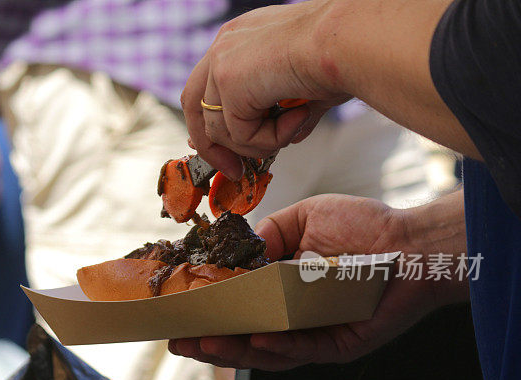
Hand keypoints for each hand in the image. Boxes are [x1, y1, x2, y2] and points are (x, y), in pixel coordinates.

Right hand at [168, 193, 467, 369]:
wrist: (413, 241)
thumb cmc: (364, 228)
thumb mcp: (303, 219)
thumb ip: (268, 234)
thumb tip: (234, 252)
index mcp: (280, 294)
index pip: (237, 310)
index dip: (208, 314)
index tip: (176, 314)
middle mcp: (293, 321)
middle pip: (243, 340)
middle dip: (209, 343)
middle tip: (177, 341)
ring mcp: (315, 337)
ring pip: (268, 353)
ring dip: (234, 350)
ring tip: (204, 343)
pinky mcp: (340, 345)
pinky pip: (304, 349)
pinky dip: (279, 345)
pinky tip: (256, 338)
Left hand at [181, 3, 348, 179]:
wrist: (351, 41)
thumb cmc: (342, 54)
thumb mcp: (305, 88)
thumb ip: (286, 112)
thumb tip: (286, 138)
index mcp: (240, 40)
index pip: (206, 88)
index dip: (210, 123)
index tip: (225, 152)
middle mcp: (225, 45)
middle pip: (194, 107)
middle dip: (212, 147)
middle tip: (234, 171)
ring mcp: (222, 63)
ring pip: (221, 130)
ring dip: (259, 143)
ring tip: (296, 125)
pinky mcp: (228, 81)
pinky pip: (240, 135)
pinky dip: (270, 139)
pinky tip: (297, 117)